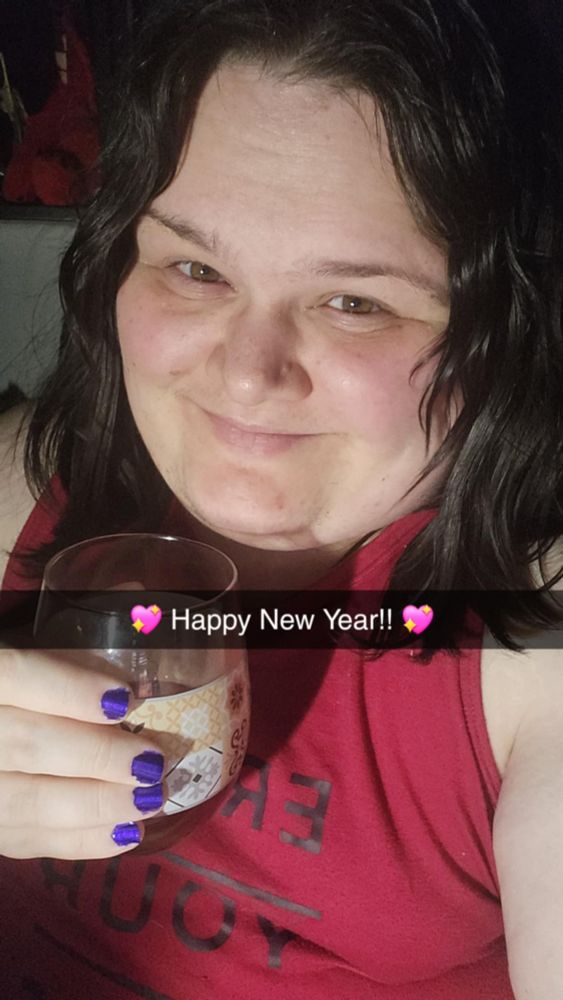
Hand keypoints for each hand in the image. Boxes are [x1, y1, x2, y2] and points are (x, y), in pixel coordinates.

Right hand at [0, 648, 165, 859]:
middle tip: (152, 762)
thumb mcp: (36, 667)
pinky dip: (83, 840)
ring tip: (152, 799)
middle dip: (99, 755)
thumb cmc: (26, 698)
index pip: (16, 677)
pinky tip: (128, 831)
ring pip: (29, 802)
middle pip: (28, 746)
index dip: (70, 690)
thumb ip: (68, 671)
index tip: (125, 699)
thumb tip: (130, 694)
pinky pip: (30, 841)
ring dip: (99, 804)